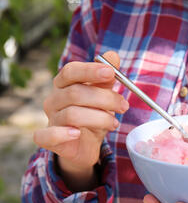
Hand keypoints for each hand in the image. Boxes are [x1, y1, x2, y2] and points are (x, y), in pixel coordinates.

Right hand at [33, 51, 128, 185]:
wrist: (85, 146)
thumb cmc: (93, 117)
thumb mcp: (103, 96)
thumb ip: (106, 78)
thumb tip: (113, 56)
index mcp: (65, 85)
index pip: (71, 71)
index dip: (90, 70)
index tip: (111, 72)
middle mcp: (54, 99)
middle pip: (76, 93)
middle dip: (105, 98)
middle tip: (124, 106)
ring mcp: (50, 119)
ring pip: (72, 114)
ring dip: (99, 118)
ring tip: (114, 123)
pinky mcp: (48, 140)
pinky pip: (48, 135)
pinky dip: (63, 133)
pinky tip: (77, 133)